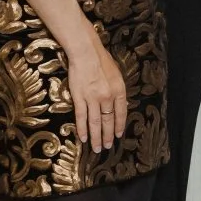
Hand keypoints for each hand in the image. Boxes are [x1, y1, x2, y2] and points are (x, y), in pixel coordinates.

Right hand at [65, 29, 127, 153]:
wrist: (86, 52)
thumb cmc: (102, 60)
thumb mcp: (117, 74)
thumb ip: (118, 91)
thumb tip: (120, 106)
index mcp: (118, 90)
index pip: (120, 113)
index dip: (119, 126)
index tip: (117, 136)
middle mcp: (107, 96)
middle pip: (108, 121)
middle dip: (107, 136)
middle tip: (107, 147)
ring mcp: (93, 98)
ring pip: (95, 123)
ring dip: (96, 137)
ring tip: (97, 148)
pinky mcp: (79, 98)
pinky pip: (81, 117)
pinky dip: (82, 129)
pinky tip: (84, 138)